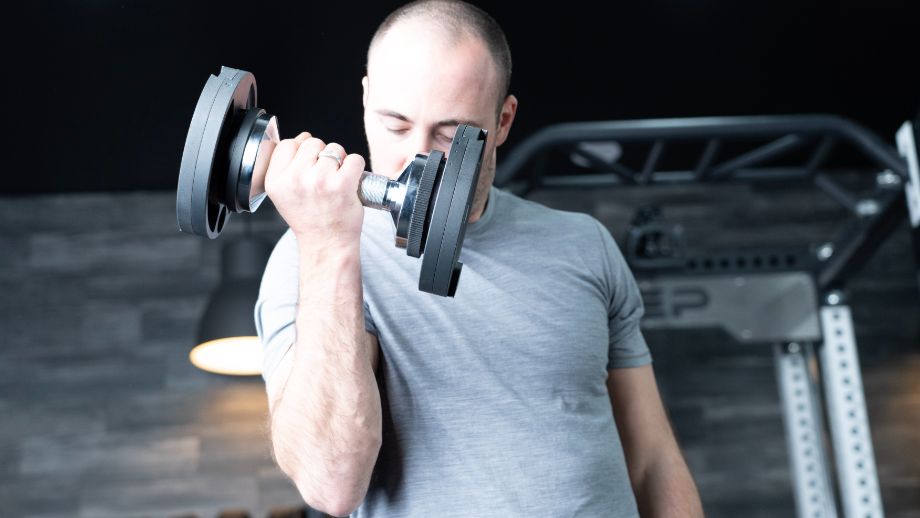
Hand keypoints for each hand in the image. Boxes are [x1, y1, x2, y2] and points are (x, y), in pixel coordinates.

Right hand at [264, 132, 365, 250]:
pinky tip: (349, 183)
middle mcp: (294, 178)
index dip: (301, 150)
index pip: (287, 144)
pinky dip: (356, 168)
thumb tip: (302, 138)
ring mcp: (319, 180)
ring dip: (339, 161)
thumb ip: (287, 166)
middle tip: (324, 177)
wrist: (326, 244)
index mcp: (276, 180)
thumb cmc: (310, 220)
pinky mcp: (342, 184)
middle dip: (322, 155)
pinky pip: (354, 159)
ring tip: (335, 182)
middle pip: (313, 142)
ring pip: (334, 149)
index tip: (308, 164)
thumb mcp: (284, 195)